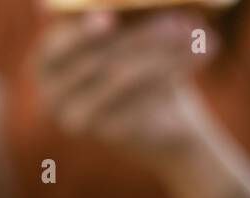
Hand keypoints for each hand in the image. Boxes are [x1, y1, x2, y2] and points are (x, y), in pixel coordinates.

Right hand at [34, 11, 214, 163]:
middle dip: (142, 35)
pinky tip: (203, 52)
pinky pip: (143, 97)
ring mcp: (77, 119)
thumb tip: (120, 1)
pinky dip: (176, 71)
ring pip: (122, 77)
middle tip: (178, 21)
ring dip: (164, 51)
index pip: (54, 49)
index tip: (108, 20)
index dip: (77, 35)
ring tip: (198, 34)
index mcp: (45, 65)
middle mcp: (52, 96)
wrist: (161, 116)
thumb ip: (119, 11)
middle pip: (97, 60)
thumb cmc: (139, 58)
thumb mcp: (126, 31)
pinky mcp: (108, 133)